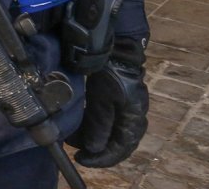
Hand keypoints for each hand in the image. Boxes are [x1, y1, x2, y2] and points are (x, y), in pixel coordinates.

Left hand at [67, 37, 148, 167]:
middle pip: (117, 143)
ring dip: (93, 137)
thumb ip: (99, 125)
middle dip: (96, 149)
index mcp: (133, 120)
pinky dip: (95, 126)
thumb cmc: (110, 74)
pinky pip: (108, 121)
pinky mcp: (120, 101)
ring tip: (74, 138)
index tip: (81, 159)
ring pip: (112, 133)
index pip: (119, 149)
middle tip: (76, 150)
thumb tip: (94, 148)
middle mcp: (134, 118)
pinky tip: (81, 125)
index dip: (100, 158)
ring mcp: (128, 109)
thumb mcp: (102, 99)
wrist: (116, 48)